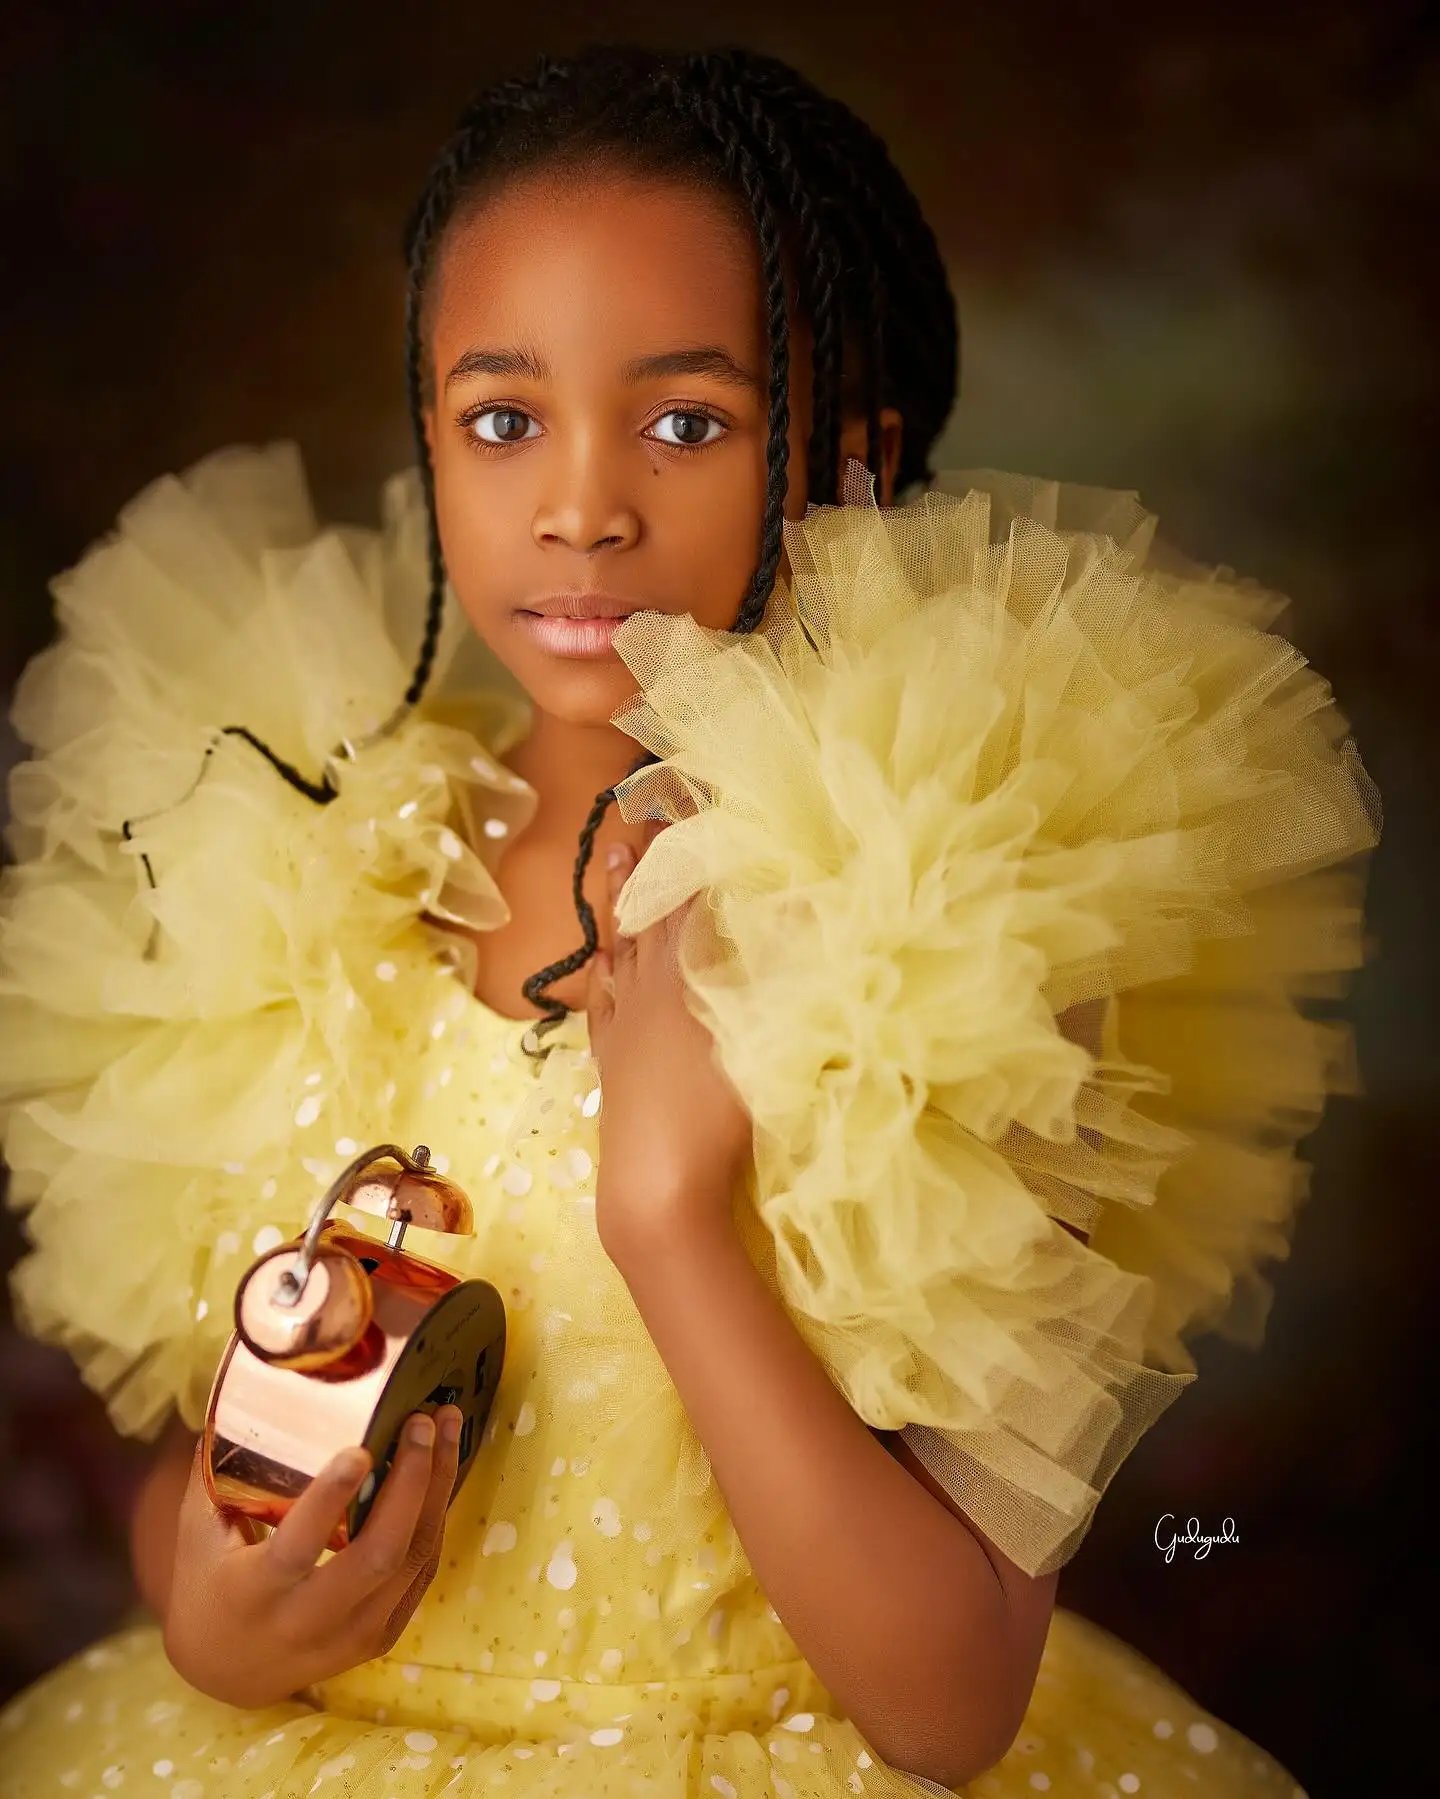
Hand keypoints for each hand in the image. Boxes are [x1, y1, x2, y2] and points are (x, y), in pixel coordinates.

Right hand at [163, 1406, 462, 1707]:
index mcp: (253, 1593)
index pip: (296, 1547)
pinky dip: (436, 1516)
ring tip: (450, 1426)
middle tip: (423, 1421)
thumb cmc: (208, 1582)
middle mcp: (306, 1621)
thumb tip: (244, 1390)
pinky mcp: (380, 1637)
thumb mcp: (199, 1531)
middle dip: (410, 1484)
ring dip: (438, 1489)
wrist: (222, 1673)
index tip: (359, 1449)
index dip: (329, 1500)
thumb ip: (220, 1469)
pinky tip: (444, 1467)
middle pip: (377, 1556)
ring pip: (411, 1561)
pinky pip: (421, 1572)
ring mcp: (351, 1636)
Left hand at [586, 830, 753, 1264]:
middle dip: (650, 856)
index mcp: (686, 972)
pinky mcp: (611, 1063)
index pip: (689, 888)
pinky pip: (603, 998)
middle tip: (641, 808)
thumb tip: (809, 900)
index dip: (690, 840)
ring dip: (620, 898)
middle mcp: (649, 987)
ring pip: (621, 944)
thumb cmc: (723, 1112)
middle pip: (649, 907)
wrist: (658, 1188)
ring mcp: (624, 1024)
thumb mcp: (769, 1031)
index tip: (688, 793)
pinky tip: (605, 962)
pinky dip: (605, 968)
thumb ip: (790, 962)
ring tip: (612, 855)